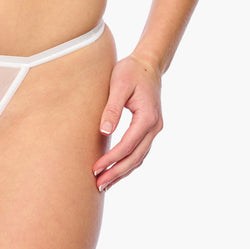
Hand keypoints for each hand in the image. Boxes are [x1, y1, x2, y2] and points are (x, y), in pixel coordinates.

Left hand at [93, 55, 162, 191]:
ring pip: (139, 157)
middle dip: (117, 172)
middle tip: (98, 185)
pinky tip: (115, 169)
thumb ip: (112, 108)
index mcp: (147, 117)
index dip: (111, 159)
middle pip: (135, 157)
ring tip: (104, 183)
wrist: (148, 64)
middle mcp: (154, 126)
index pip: (128, 145)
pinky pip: (139, 151)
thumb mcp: (118, 85)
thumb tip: (104, 131)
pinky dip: (128, 163)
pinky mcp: (149, 129)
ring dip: (122, 171)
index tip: (95, 168)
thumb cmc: (131, 71)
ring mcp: (154, 129)